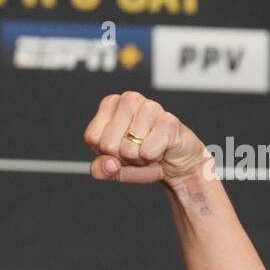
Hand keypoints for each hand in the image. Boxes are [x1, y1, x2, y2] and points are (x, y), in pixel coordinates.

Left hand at [82, 91, 209, 185]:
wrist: (176, 163)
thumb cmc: (142, 158)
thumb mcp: (113, 169)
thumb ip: (100, 170)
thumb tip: (110, 164)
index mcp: (110, 105)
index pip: (92, 137)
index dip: (105, 153)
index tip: (118, 149)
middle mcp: (128, 100)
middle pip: (108, 144)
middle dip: (122, 158)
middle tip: (136, 151)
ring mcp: (150, 107)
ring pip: (128, 149)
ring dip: (139, 158)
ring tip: (148, 149)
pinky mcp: (168, 120)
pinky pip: (148, 152)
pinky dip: (153, 158)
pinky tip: (161, 148)